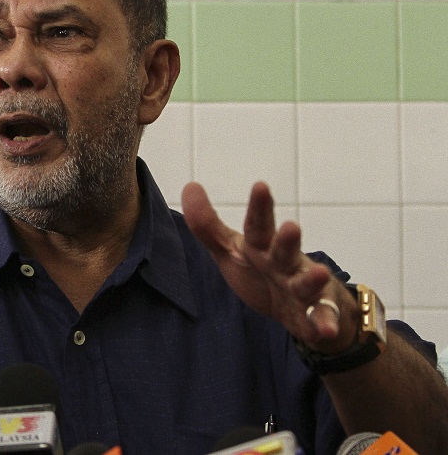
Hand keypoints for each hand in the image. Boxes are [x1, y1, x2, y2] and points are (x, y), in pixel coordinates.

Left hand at [181, 181, 356, 352]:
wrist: (296, 307)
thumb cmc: (260, 270)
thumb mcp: (230, 249)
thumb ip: (208, 225)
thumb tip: (190, 186)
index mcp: (262, 246)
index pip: (258, 225)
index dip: (259, 207)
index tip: (260, 186)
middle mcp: (285, 262)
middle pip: (286, 250)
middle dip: (288, 239)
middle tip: (291, 227)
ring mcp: (301, 288)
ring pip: (306, 283)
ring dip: (312, 279)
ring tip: (318, 272)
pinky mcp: (313, 315)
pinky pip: (319, 320)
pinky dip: (324, 324)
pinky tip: (325, 329)